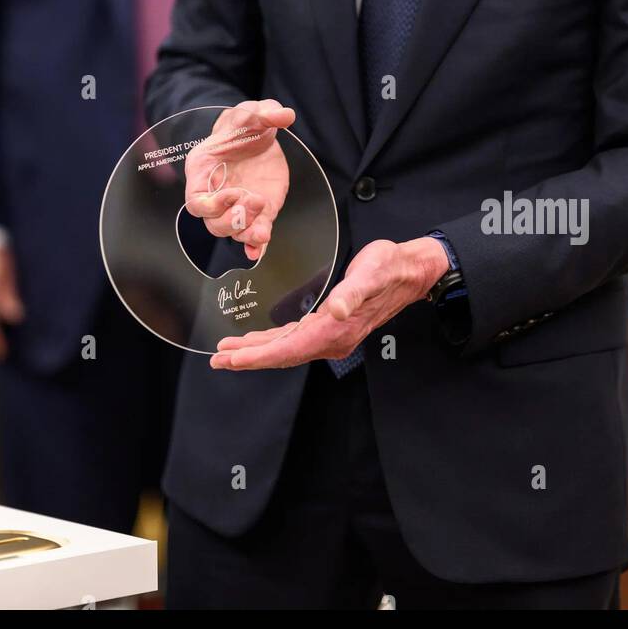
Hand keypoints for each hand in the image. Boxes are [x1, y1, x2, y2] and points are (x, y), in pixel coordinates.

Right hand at [184, 99, 294, 259]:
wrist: (258, 136)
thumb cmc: (244, 125)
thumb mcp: (252, 113)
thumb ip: (265, 112)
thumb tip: (284, 114)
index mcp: (203, 170)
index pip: (196, 201)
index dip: (212, 205)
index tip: (234, 194)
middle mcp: (216, 193)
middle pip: (212, 222)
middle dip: (233, 218)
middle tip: (255, 200)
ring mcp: (236, 206)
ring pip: (230, 231)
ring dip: (245, 232)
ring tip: (263, 226)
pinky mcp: (258, 213)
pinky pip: (252, 235)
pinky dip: (255, 245)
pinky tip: (262, 245)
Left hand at [209, 236, 447, 368]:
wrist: (409, 271)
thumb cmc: (389, 269)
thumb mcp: (370, 274)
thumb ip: (352, 293)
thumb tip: (336, 310)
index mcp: (336, 330)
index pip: (289, 349)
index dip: (258, 357)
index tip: (232, 359)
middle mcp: (332, 338)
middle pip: (283, 355)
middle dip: (249, 358)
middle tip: (218, 359)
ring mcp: (332, 335)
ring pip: (286, 349)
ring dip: (258, 352)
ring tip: (229, 352)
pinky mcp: (331, 325)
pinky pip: (295, 339)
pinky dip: (273, 342)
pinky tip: (260, 340)